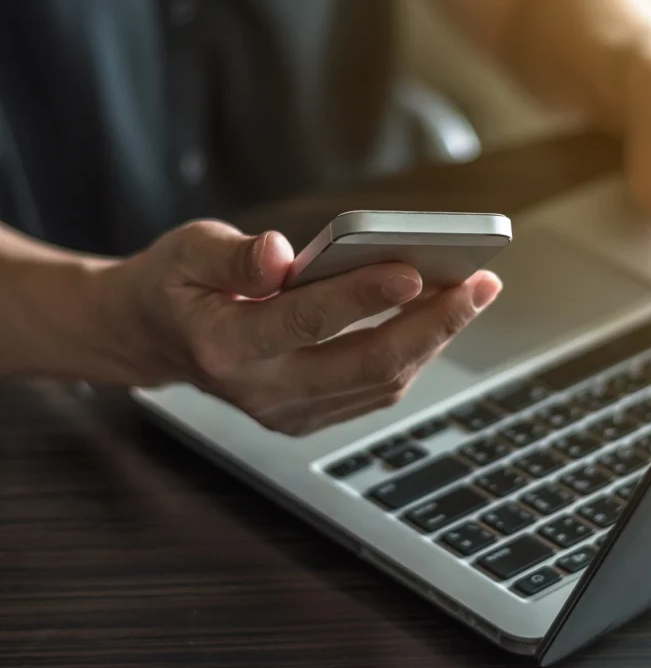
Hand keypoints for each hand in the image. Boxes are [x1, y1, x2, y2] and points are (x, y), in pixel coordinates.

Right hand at [111, 220, 500, 435]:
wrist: (155, 338)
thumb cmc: (174, 286)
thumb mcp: (187, 251)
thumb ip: (234, 256)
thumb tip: (283, 254)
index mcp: (226, 345)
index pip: (306, 321)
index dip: (362, 296)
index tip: (415, 269)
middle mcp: (261, 391)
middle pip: (364, 364)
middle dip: (430, 324)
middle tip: (479, 284)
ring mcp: (287, 412)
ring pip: (380, 383)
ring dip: (432, 339)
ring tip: (472, 294)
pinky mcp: (307, 415)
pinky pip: (374, 391)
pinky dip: (412, 354)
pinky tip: (435, 318)